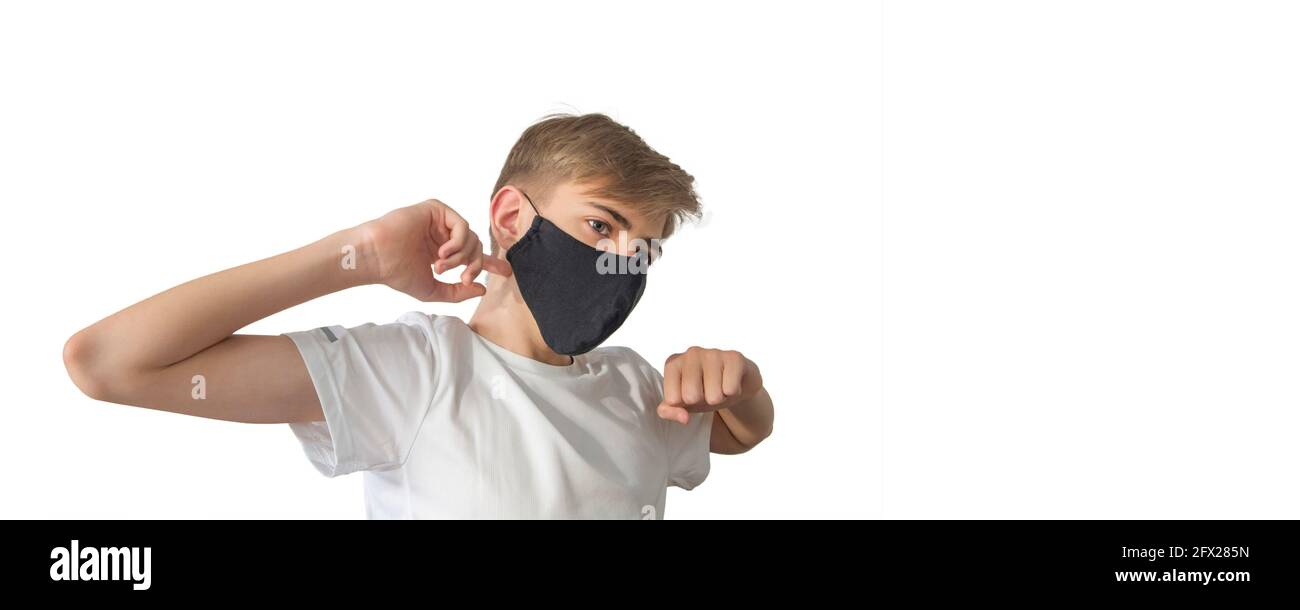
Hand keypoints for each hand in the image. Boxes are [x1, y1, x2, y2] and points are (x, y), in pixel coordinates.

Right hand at [358, 199, 510, 301]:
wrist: (378, 258)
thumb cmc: (398, 273)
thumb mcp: (433, 290)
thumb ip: (458, 292)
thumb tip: (483, 289)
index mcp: (442, 252)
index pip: (472, 255)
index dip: (490, 263)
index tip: (506, 272)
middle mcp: (442, 235)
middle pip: (475, 247)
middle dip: (475, 265)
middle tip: (464, 278)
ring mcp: (439, 221)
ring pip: (470, 237)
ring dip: (462, 257)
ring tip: (442, 267)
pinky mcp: (436, 209)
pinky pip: (462, 224)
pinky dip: (457, 242)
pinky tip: (441, 253)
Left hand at [657, 347, 762, 424]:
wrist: (733, 382)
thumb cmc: (704, 390)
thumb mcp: (682, 403)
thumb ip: (669, 411)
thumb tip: (684, 418)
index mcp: (673, 364)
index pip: (672, 400)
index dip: (684, 404)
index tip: (690, 395)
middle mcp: (691, 354)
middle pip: (691, 396)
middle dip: (702, 401)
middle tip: (707, 392)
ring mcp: (712, 353)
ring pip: (713, 396)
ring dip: (719, 398)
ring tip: (720, 387)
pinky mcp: (733, 357)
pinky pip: (731, 390)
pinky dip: (733, 393)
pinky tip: (731, 383)